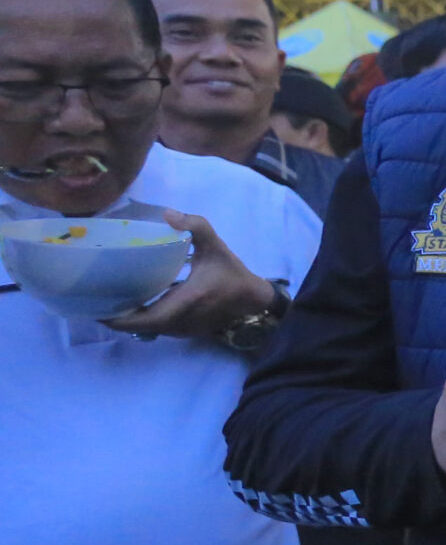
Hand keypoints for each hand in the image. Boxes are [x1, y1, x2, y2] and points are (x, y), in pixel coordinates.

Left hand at [101, 210, 276, 340]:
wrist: (254, 300)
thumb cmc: (233, 275)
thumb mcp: (216, 247)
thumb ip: (195, 226)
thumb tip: (168, 213)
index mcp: (182, 303)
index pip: (140, 319)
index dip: (114, 317)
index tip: (92, 306)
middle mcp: (177, 322)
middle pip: (135, 325)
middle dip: (113, 315)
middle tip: (94, 297)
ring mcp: (181, 329)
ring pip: (145, 328)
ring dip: (127, 317)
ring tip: (108, 298)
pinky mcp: (184, 330)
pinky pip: (155, 326)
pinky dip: (141, 317)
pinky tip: (133, 301)